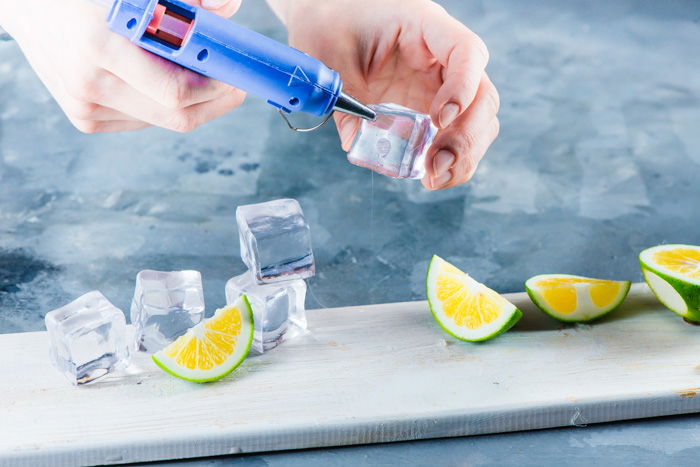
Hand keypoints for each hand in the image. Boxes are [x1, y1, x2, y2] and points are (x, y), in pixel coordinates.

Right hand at [0, 0, 244, 132]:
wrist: (26, 4)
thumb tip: (228, 9)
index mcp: (99, 45)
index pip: (177, 90)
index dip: (216, 86)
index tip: (236, 74)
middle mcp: (89, 84)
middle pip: (177, 116)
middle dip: (215, 102)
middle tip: (233, 84)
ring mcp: (85, 106)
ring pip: (163, 120)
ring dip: (190, 102)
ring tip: (197, 73)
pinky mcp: (85, 119)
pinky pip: (143, 120)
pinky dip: (161, 104)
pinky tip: (158, 79)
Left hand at [276, 0, 498, 189]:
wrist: (325, 18)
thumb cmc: (330, 24)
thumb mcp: (331, 59)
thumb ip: (346, 102)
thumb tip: (359, 145)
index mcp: (425, 28)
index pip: (466, 52)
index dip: (462, 88)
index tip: (438, 120)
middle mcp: (442, 57)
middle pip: (482, 94)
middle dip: (466, 135)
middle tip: (436, 165)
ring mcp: (440, 84)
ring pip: (478, 120)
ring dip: (464, 153)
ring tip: (433, 176)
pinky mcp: (431, 107)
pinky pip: (455, 134)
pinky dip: (451, 158)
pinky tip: (431, 175)